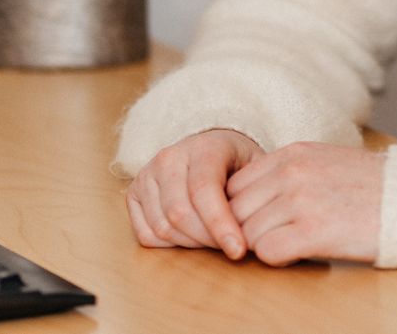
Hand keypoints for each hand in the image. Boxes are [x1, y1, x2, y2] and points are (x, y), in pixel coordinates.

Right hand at [125, 128, 262, 258]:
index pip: (204, 190)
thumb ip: (258, 189)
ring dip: (190, 244)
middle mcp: (169, 158)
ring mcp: (147, 174)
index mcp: (203, 147)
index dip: (221, 224)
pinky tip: (191, 239)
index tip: (239, 249)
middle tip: (231, 248)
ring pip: (162, 226)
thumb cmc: (236, 161)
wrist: (208, 146)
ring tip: (213, 242)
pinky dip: (169, 245)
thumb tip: (262, 225)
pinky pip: (145, 234)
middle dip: (208, 239)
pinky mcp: (134, 193)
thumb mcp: (256, 165)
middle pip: (180, 213)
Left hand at [226, 141, 386, 265]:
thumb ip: (289, 172)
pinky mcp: (314, 231)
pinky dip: (278, 259)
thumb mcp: (326, 162)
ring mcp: (301, 200)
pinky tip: (299, 253)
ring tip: (292, 245)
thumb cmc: (374, 187)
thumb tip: (254, 199)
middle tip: (273, 239)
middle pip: (236, 211)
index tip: (258, 223)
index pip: (235, 186)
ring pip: (248, 234)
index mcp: (293, 153)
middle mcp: (292, 172)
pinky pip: (267, 252)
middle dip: (248, 230)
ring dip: (265, 246)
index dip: (241, 210)